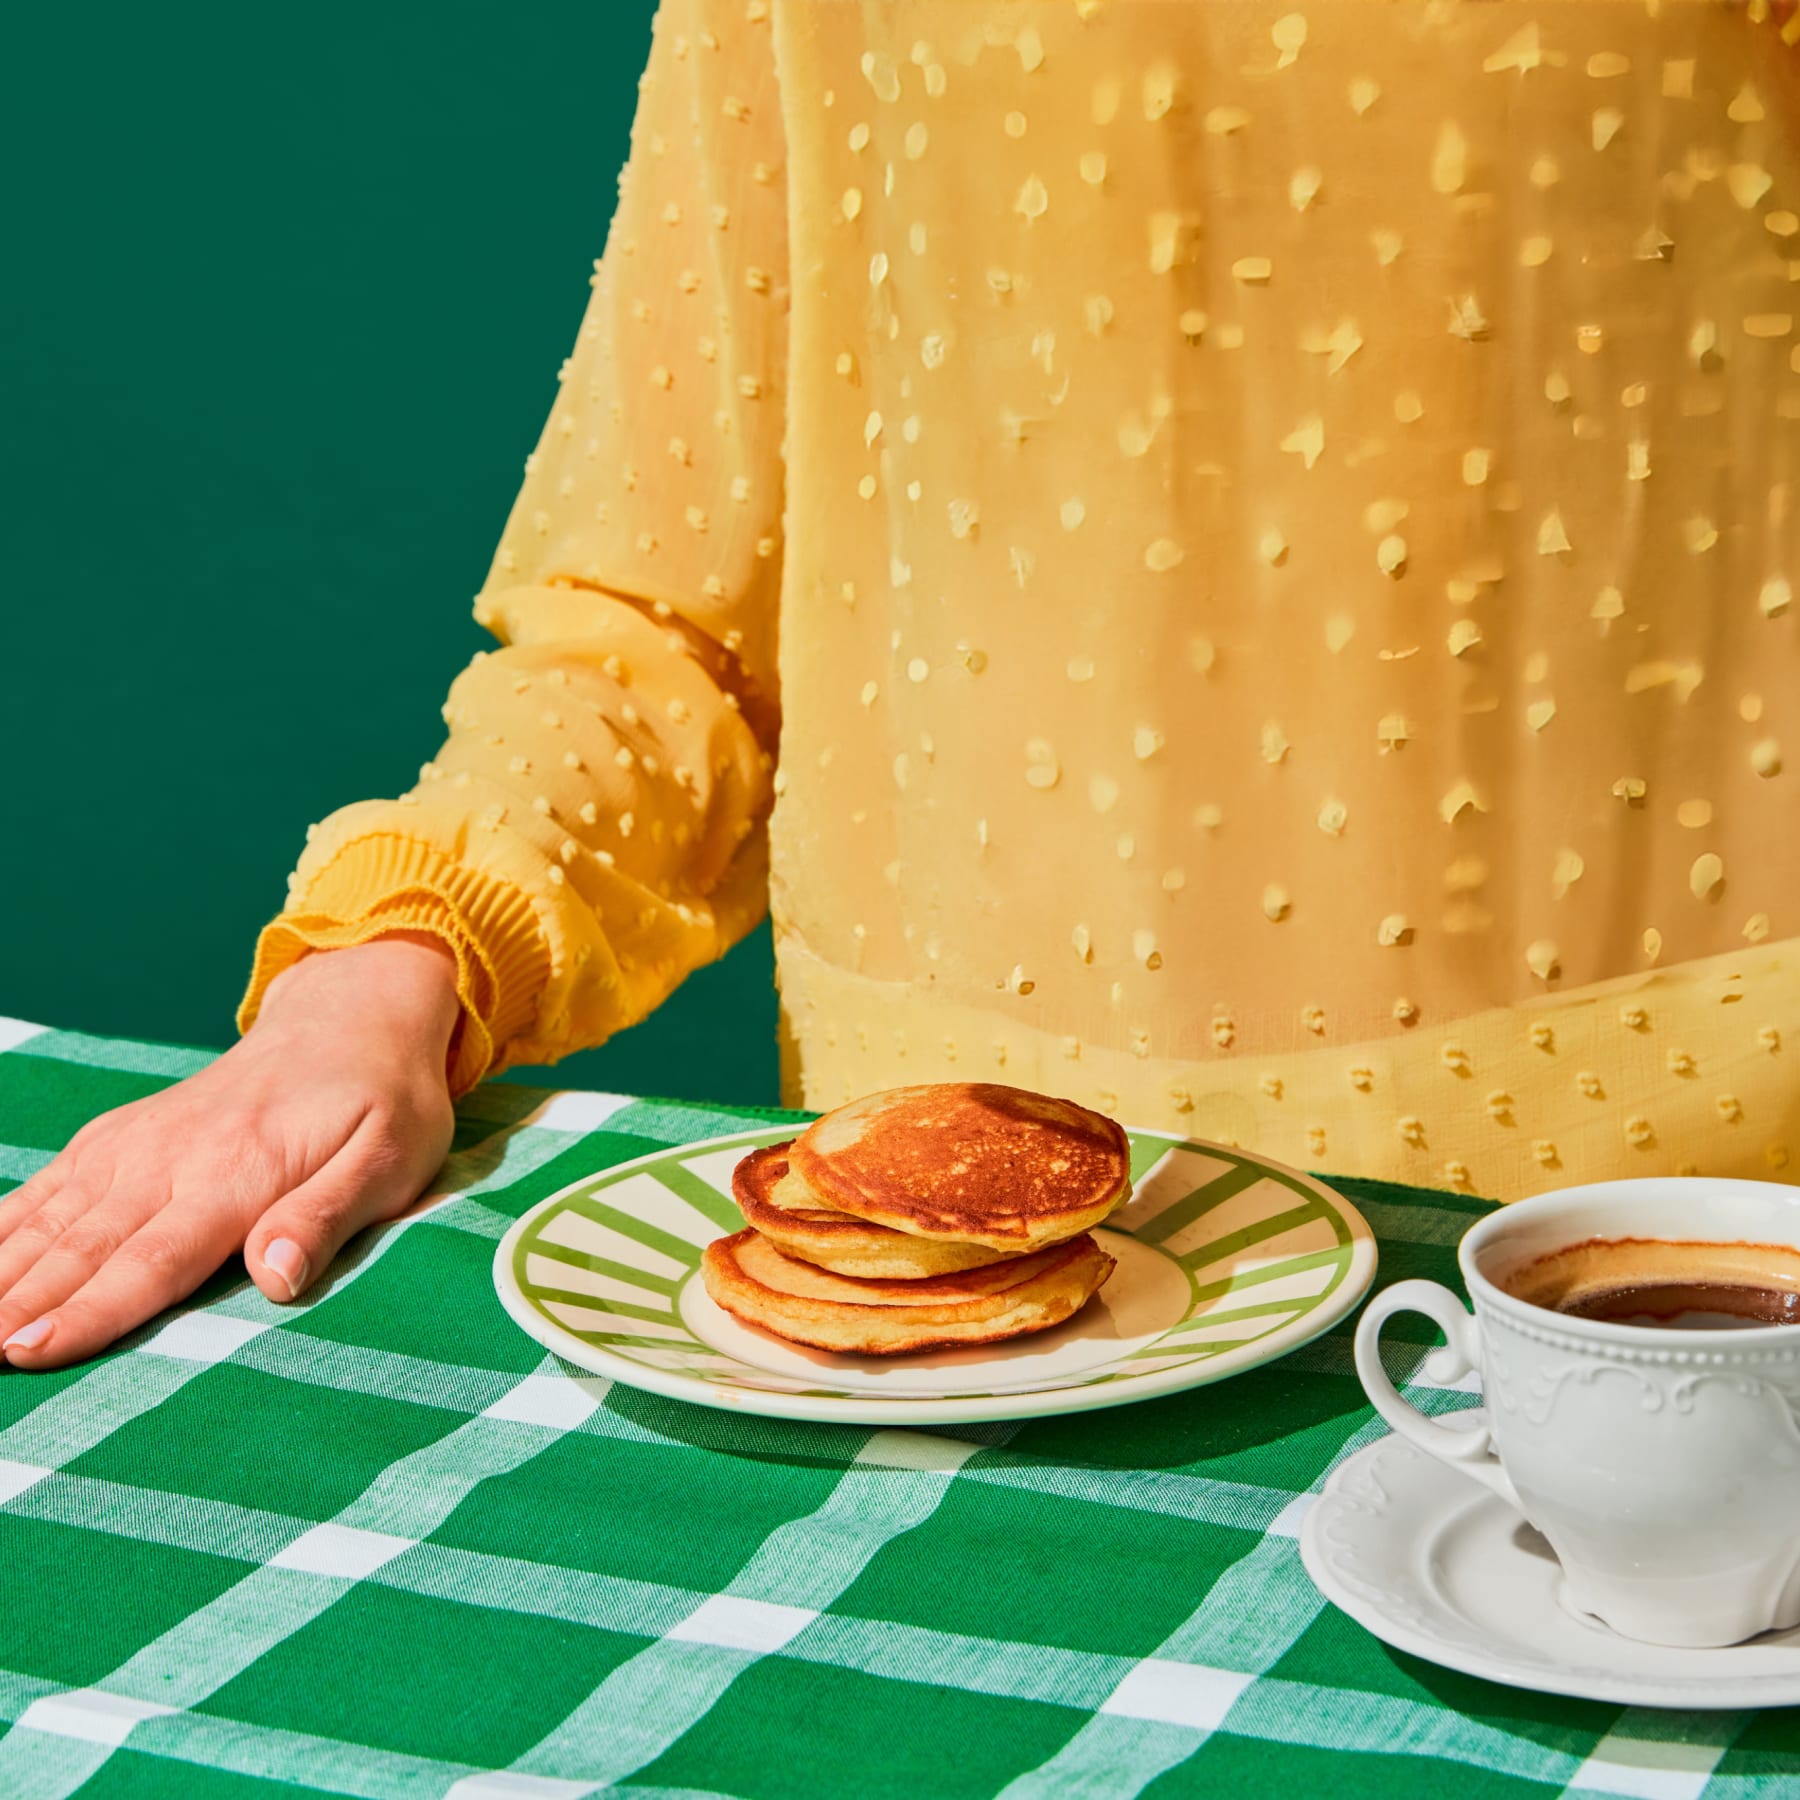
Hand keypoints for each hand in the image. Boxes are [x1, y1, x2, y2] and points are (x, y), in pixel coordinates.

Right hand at [0, 934, 461, 1369]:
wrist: (348, 1022)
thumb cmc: (382, 1101)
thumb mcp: (389, 1160)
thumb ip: (326, 1216)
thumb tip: (273, 1276)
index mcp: (238, 1174)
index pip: (153, 1258)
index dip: (89, 1311)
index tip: (27, 1353)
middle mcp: (169, 1159)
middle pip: (82, 1250)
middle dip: (16, 1308)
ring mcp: (134, 1146)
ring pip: (48, 1223)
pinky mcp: (116, 1140)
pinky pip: (43, 1189)